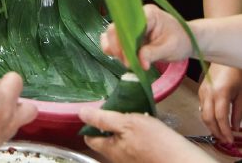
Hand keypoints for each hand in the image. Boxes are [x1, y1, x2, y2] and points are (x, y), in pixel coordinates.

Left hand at [78, 107, 212, 162]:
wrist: (183, 161)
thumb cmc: (156, 143)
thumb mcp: (127, 123)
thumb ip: (103, 119)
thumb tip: (81, 113)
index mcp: (110, 150)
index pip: (90, 137)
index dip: (90, 122)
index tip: (98, 109)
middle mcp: (118, 157)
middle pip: (105, 137)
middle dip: (110, 122)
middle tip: (119, 108)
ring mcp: (132, 159)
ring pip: (120, 139)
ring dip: (125, 126)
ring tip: (134, 114)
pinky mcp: (144, 158)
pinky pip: (134, 143)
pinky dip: (137, 133)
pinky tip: (146, 125)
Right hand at [100, 4, 192, 69]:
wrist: (186, 40)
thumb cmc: (181, 41)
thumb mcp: (170, 48)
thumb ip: (153, 53)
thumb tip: (140, 64)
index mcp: (148, 14)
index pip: (129, 25)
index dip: (124, 42)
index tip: (128, 61)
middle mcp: (136, 16)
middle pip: (115, 28)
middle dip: (118, 48)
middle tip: (128, 65)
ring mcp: (130, 24)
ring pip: (111, 33)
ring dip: (115, 49)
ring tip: (127, 63)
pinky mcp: (128, 33)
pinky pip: (114, 39)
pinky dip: (114, 49)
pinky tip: (122, 58)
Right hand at [199, 63, 241, 142]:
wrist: (224, 60)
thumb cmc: (234, 74)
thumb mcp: (241, 95)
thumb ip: (238, 112)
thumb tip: (235, 127)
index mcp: (220, 93)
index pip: (220, 118)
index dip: (225, 131)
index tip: (230, 140)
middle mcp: (208, 93)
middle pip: (208, 118)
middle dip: (216, 132)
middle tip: (225, 140)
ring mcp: (202, 92)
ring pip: (203, 114)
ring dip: (211, 126)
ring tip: (221, 133)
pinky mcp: (200, 91)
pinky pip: (202, 108)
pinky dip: (208, 117)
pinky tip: (216, 121)